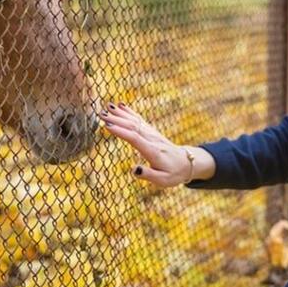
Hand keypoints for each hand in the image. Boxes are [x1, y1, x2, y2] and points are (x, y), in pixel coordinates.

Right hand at [99, 102, 213, 186]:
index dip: (121, 132)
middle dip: (116, 120)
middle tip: (101, 114)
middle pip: (133, 127)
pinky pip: (139, 120)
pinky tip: (120, 106)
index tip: (107, 126)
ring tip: (107, 106)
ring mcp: (152, 134)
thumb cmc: (173, 174)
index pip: (135, 139)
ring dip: (120, 114)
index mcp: (152, 151)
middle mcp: (152, 139)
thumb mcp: (162, 180)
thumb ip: (148, 174)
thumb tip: (134, 169)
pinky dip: (129, 112)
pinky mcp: (151, 132)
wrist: (186, 163)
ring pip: (135, 121)